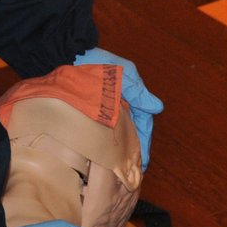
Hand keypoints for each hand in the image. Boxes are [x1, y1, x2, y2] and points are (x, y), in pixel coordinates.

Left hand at [73, 47, 161, 168]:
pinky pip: (99, 133)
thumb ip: (139, 91)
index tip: (143, 162)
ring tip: (117, 168)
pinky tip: (100, 155)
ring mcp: (103, 110)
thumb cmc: (98, 62)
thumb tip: (157, 108)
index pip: (142, 125)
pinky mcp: (87, 113)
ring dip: (118, 149)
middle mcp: (117, 106)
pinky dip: (103, 144)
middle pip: (130, 132)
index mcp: (130, 98)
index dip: (144, 143)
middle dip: (132, 151)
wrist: (69, 54)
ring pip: (115, 134)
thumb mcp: (123, 73)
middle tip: (130, 171)